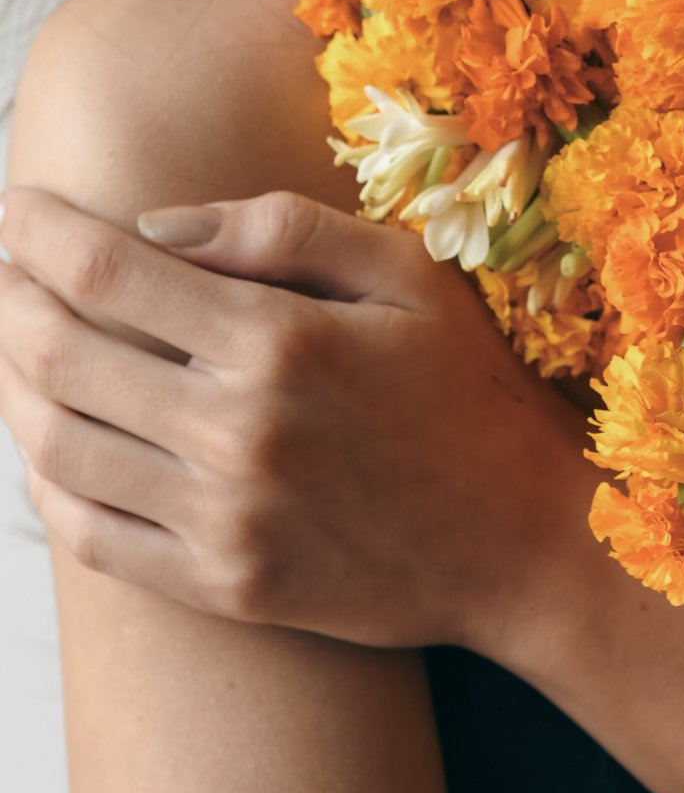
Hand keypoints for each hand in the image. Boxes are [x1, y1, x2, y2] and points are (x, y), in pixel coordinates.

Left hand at [0, 185, 574, 647]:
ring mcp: (223, 519)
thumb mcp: (404, 272)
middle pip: (64, 355)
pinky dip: (49, 485)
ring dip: (12, 387)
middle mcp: (236, 431)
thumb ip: (281, 231)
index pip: (112, 275)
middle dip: (10, 299)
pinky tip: (49, 443)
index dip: (41, 233)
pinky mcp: (223, 587)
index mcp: (278, 338)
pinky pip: (93, 537)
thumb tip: (157, 225)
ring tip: (10, 345)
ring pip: (60, 447)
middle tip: (1, 269)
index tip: (12, 205)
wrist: (523, 539)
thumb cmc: (468, 389)